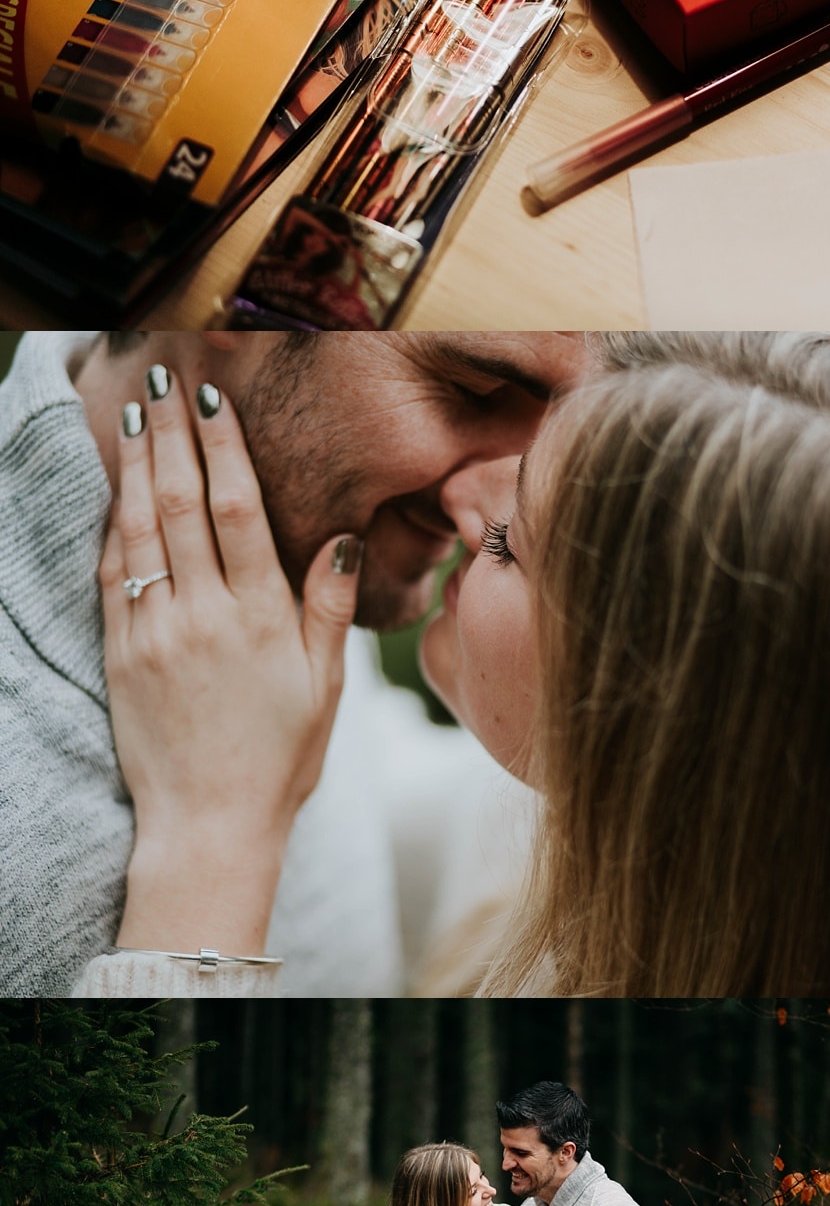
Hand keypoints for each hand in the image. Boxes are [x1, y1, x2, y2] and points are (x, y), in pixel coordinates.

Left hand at [100, 371, 361, 954]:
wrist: (208, 826)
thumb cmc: (280, 759)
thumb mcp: (325, 687)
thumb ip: (329, 607)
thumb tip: (341, 536)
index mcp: (261, 616)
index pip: (239, 508)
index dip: (223, 446)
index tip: (212, 399)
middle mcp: (205, 615)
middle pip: (182, 502)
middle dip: (170, 433)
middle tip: (162, 379)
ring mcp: (156, 633)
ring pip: (140, 528)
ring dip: (134, 465)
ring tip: (132, 415)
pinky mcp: (121, 654)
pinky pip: (112, 575)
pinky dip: (111, 525)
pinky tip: (112, 491)